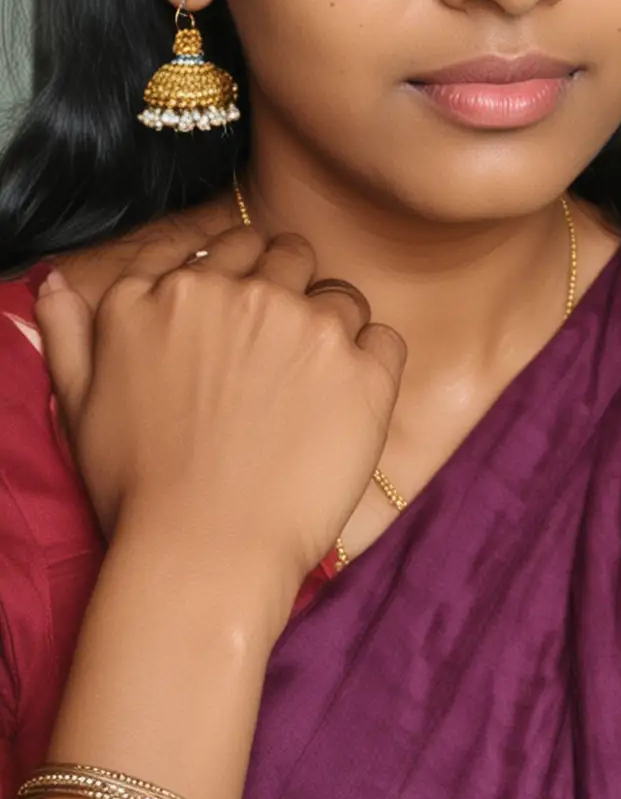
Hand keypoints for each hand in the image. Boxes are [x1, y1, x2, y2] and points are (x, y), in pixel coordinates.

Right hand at [33, 227, 405, 628]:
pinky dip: (373, 363)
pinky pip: (384, 338)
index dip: (241, 272)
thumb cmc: (137, 489)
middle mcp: (240, 294)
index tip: (244, 310)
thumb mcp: (80, 404)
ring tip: (312, 388)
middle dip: (289, 291)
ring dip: (332, 328)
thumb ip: (72, 333)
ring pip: (341, 295)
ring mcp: (307, 326)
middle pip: (289, 256)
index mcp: (168, 294)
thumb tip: (58, 284)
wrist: (203, 555)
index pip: (227, 244)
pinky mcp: (362, 368)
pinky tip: (346, 404)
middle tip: (282, 351)